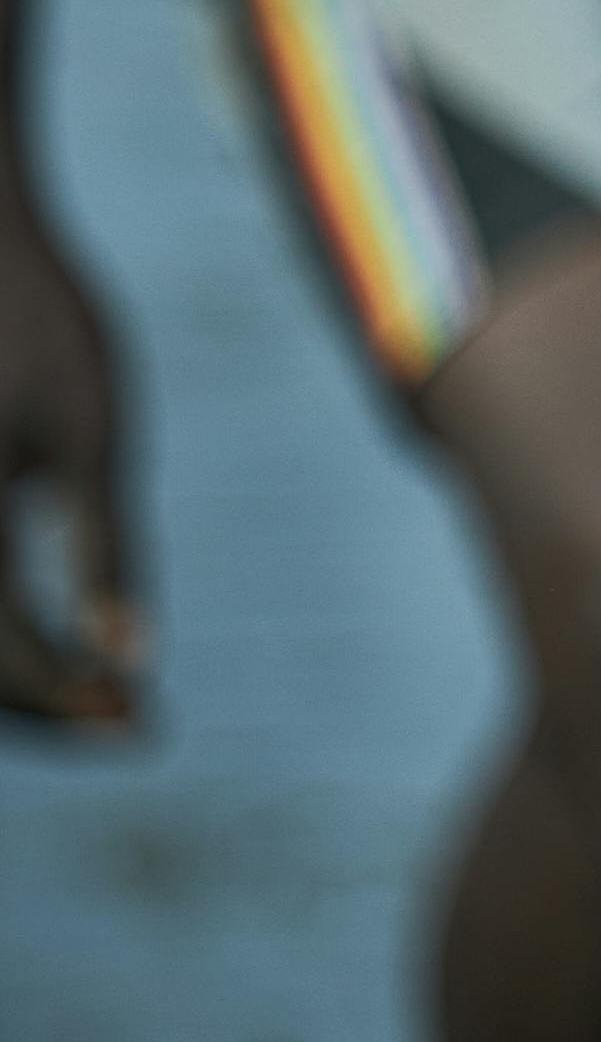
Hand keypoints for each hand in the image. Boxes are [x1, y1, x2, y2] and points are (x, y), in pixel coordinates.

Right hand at [0, 177, 142, 731]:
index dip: (76, 700)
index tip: (146, 721)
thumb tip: (133, 661)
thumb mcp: (90, 430)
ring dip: (11, 682)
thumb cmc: (33, 319)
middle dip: (43, 705)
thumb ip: (108, 548)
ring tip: (93, 689)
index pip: (8, 651)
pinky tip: (50, 638)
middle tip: (130, 722)